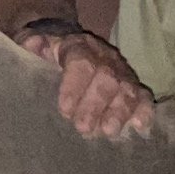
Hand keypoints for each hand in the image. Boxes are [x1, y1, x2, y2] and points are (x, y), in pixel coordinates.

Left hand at [19, 20, 153, 140]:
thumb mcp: (30, 45)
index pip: (81, 61)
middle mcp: (103, 56)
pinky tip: (139, 126)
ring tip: (108, 132)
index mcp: (77, 45)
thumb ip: (30, 46)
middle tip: (83, 128)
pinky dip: (144, 110)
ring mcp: (120, 70)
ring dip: (120, 111)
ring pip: (127, 87)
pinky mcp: (131, 85)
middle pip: (107, 77)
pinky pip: (143, 95)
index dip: (75, 86)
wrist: (61, 41)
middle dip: (96, 105)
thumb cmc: (43, 51)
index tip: (65, 109)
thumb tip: (33, 45)